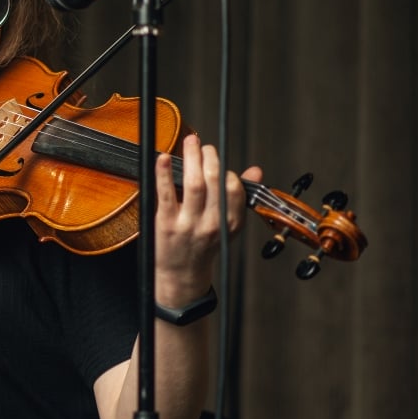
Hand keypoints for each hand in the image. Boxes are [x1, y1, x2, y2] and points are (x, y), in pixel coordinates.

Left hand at [153, 134, 261, 304]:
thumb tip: (255, 171)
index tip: (215, 157)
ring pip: (194, 185)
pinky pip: (166, 194)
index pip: (234, 189)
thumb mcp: (228, 224)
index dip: (225, 169)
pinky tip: (162, 159)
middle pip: (215, 182)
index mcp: (230, 222)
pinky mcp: (166, 225)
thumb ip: (239, 196)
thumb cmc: (203, 246)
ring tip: (190, 143)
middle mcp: (213, 223)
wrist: (182, 276)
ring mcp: (189, 224)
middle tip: (202, 144)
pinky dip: (164, 174)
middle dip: (210, 158)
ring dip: (192, 159)